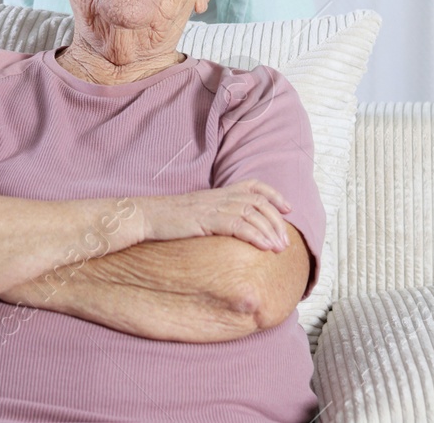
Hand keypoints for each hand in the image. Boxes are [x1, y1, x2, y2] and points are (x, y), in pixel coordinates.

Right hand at [136, 179, 293, 251]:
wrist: (146, 216)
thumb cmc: (168, 219)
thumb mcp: (196, 213)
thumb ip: (214, 215)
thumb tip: (229, 229)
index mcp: (217, 193)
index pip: (253, 185)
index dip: (274, 194)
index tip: (288, 207)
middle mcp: (219, 196)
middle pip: (258, 202)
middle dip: (276, 220)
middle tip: (285, 240)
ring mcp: (213, 207)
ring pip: (252, 214)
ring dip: (270, 231)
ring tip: (280, 248)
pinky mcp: (206, 220)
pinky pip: (238, 226)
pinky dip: (255, 236)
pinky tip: (264, 248)